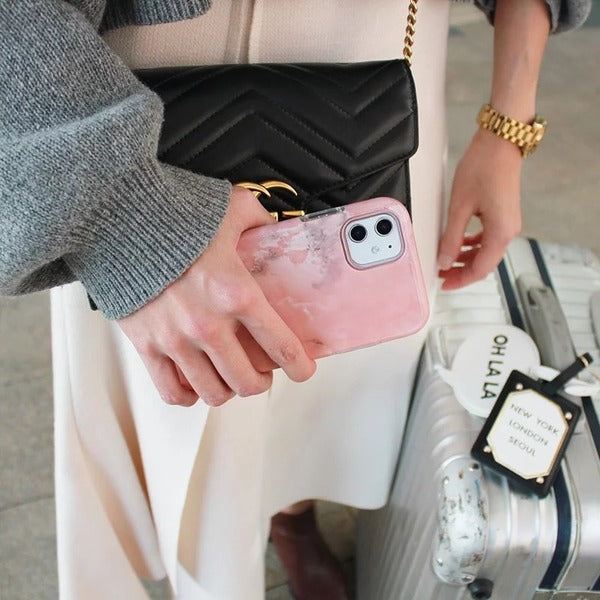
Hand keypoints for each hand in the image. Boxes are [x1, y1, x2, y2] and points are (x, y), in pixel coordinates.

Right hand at [118, 186, 316, 406]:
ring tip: (231, 378)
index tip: (303, 370)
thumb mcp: (232, 208)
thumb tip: (276, 229)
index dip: (299, 365)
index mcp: (236, 292)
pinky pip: (171, 391)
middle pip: (247, 381)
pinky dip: (189, 396)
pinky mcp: (146, 345)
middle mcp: (208, 324)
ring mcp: (175, 339)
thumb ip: (260, 221)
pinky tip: (197, 385)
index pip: (280, 345)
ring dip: (229, 390)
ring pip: (213, 392)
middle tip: (263, 372)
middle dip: (262, 382)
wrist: (117, 219)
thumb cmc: (174, 214)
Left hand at [437, 129, 522, 289]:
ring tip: (446, 259)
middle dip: (462, 271)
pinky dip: (472, 244)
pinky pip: (487, 238)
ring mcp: (507, 222)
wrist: (500, 142)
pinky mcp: (503, 214)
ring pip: (486, 251)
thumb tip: (444, 260)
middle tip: (441, 273)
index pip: (480, 269)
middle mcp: (508, 231)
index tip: (444, 283)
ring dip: (466, 258)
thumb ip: (451, 238)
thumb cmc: (483, 168)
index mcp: (500, 233)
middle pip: (484, 263)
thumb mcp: (460, 207)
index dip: (460, 280)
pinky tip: (459, 242)